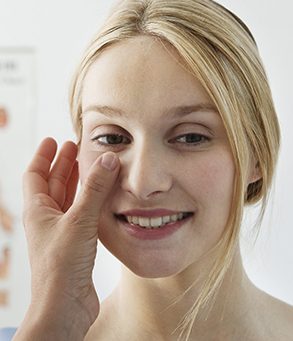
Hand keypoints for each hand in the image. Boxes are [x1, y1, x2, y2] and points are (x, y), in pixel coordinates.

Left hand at [15, 137, 119, 339]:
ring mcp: (60, 231)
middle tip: (75, 148)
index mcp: (37, 210)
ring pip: (67, 198)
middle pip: (52, 184)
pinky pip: (80, 213)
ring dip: (76, 181)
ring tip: (88, 166)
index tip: (54, 140)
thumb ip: (94, 190)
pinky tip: (98, 197)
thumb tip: (107, 160)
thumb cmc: (62, 266)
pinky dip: (88, 200)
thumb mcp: (79, 221)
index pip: (35, 174)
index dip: (44, 155)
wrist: (64, 308)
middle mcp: (46, 219)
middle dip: (63, 165)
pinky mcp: (75, 243)